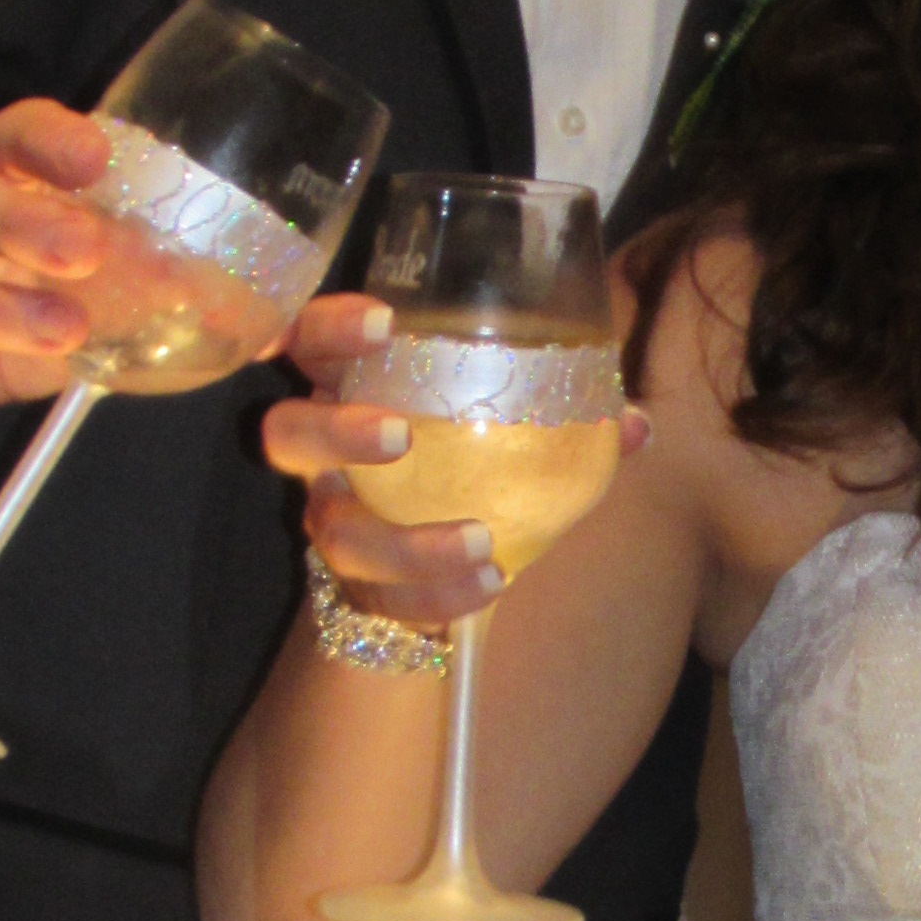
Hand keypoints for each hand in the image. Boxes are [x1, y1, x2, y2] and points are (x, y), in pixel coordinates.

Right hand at [260, 291, 650, 631]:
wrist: (436, 571)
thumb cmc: (470, 471)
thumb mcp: (511, 436)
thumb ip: (567, 423)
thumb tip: (634, 423)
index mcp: (355, 390)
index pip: (310, 339)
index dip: (330, 326)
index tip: (385, 323)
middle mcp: (325, 456)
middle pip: (286, 433)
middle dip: (337, 431)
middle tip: (400, 436)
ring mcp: (332, 523)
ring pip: (338, 534)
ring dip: (408, 543)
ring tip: (482, 543)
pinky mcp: (353, 587)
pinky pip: (382, 597)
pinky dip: (438, 595)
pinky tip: (491, 584)